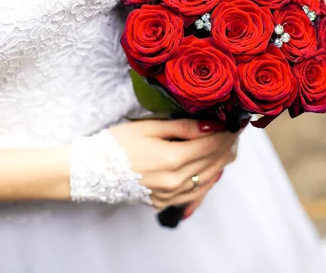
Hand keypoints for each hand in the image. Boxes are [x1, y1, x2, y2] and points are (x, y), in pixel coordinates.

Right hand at [109, 119, 239, 209]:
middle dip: (227, 145)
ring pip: (209, 179)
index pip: (212, 144)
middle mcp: (176, 182)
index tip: (235, 122)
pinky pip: (196, 194)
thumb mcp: (149, 127)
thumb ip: (183, 127)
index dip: (227, 132)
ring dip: (221, 162)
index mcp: (173, 159)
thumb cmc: (116, 144)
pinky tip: (211, 170)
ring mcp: (171, 196)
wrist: (90, 171)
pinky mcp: (164, 203)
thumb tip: (212, 125)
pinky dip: (207, 180)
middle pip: (215, 162)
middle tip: (234, 132)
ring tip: (227, 147)